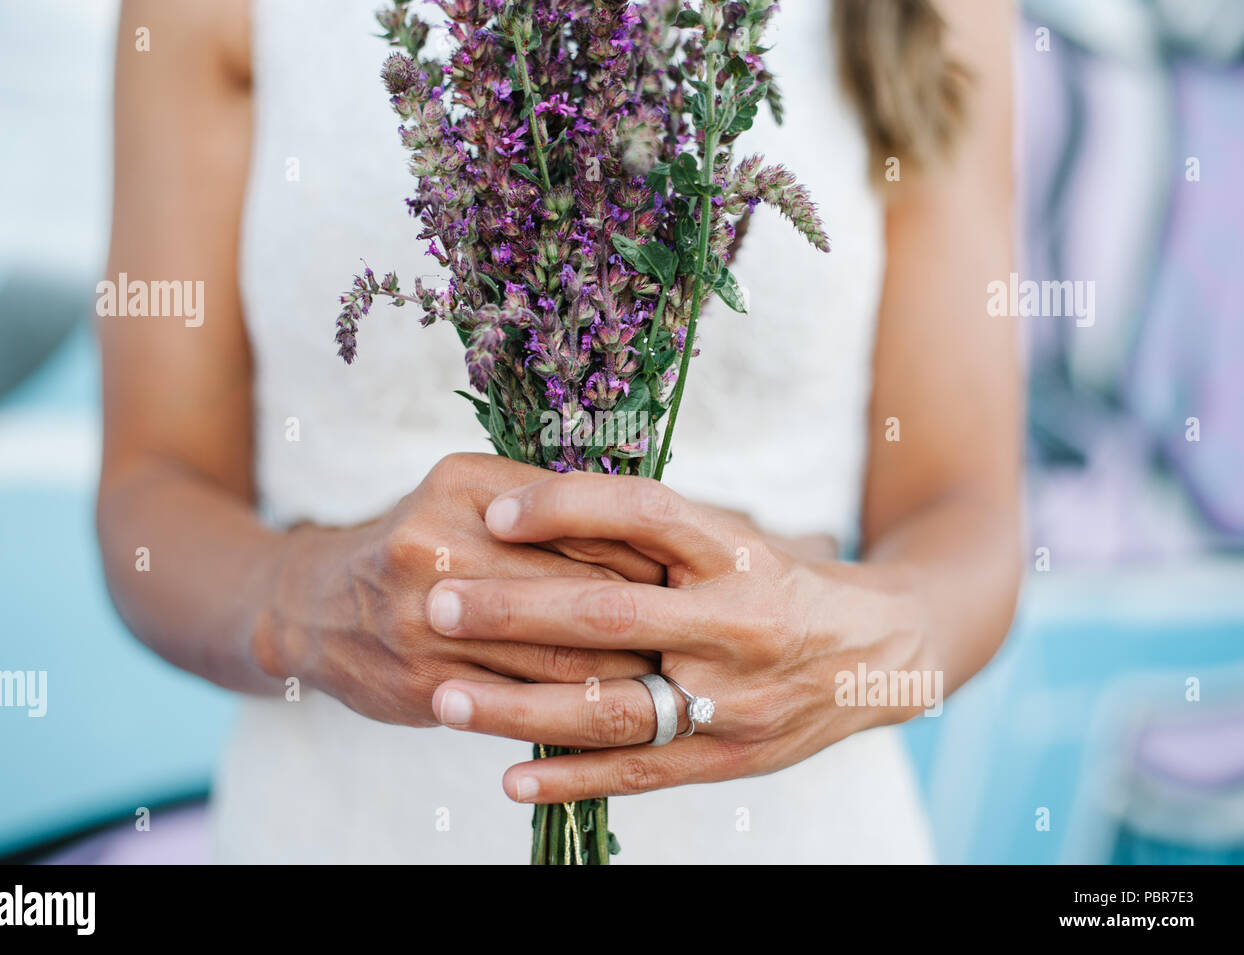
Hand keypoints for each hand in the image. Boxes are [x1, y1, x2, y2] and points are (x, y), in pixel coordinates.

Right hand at [252, 454, 664, 726]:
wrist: (317, 609)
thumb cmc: (422, 543)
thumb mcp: (470, 495)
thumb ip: (548, 503)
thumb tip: (654, 528)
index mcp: (463, 485)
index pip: (584, 521)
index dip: (647, 553)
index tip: (690, 576)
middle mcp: (438, 545)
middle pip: (579, 588)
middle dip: (647, 617)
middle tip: (697, 633)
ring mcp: (427, 621)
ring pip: (560, 656)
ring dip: (626, 672)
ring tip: (671, 675)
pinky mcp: (426, 684)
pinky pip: (526, 704)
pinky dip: (578, 709)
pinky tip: (615, 710)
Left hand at [424, 471, 930, 801]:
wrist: (878, 655)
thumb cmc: (779, 581)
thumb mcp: (731, 537)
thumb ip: (649, 532)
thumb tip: (536, 504)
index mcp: (736, 552)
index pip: (643, 514)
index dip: (566, 508)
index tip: (493, 511)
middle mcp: (736, 623)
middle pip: (611, 618)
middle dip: (515, 612)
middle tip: (437, 603)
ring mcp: (733, 700)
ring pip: (613, 708)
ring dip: (520, 707)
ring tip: (444, 698)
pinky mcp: (729, 759)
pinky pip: (642, 775)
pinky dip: (573, 780)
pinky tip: (510, 781)